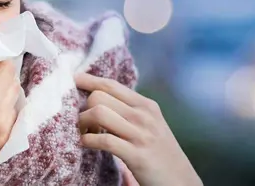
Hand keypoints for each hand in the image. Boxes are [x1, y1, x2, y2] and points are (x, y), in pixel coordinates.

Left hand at [75, 73, 201, 185]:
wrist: (181, 181)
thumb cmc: (160, 153)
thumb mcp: (150, 124)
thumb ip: (129, 111)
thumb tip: (98, 99)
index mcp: (146, 105)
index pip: (111, 85)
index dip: (89, 81)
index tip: (73, 79)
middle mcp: (144, 116)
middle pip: (99, 97)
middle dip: (83, 108)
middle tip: (82, 123)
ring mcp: (141, 135)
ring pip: (98, 113)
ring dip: (82, 123)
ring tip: (84, 133)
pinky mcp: (136, 155)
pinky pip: (103, 140)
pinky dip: (88, 141)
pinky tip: (86, 144)